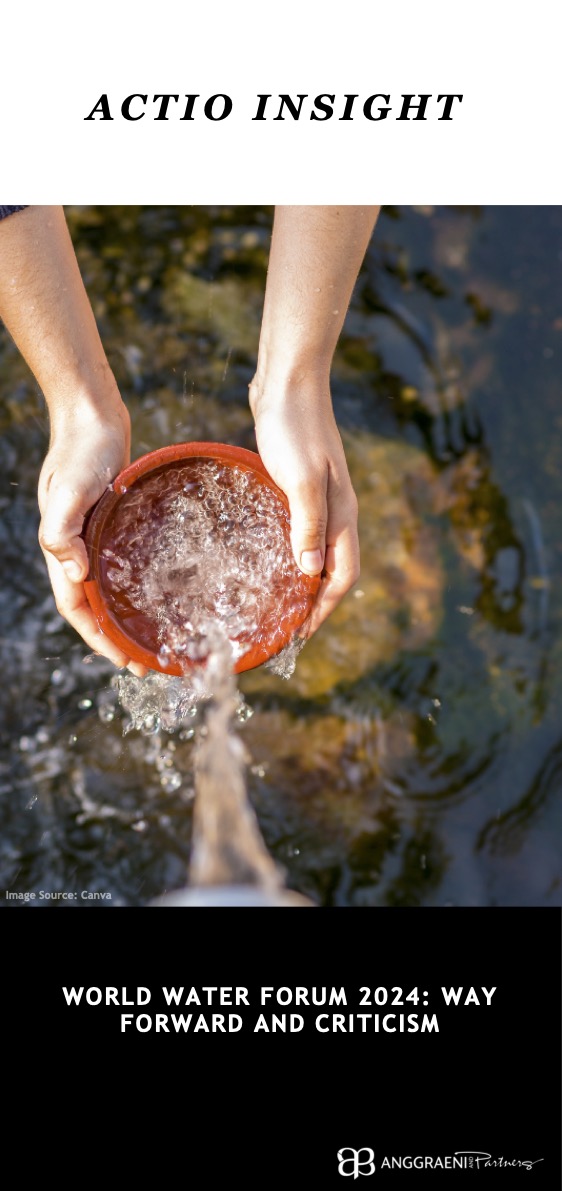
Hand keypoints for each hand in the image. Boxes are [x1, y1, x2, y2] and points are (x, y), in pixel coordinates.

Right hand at [37, 401, 146, 675]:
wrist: (92, 416)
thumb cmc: (81, 451)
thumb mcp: (68, 490)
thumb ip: (62, 531)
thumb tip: (75, 574)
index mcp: (63, 549)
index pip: (77, 608)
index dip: (98, 638)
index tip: (125, 662)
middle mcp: (78, 549)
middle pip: (94, 607)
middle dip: (116, 638)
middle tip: (149, 663)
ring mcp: (95, 537)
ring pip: (109, 588)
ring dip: (127, 616)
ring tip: (155, 637)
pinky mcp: (113, 524)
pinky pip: (123, 564)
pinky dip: (137, 585)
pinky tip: (162, 591)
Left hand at [250, 377, 359, 634]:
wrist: (288, 382)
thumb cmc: (294, 427)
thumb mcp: (300, 479)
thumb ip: (308, 524)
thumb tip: (310, 573)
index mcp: (341, 514)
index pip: (343, 576)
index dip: (323, 609)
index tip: (300, 635)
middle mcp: (336, 512)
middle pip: (333, 570)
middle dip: (314, 604)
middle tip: (284, 629)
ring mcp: (319, 499)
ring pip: (316, 552)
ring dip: (301, 581)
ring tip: (275, 604)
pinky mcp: (299, 486)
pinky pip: (300, 532)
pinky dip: (289, 554)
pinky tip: (265, 558)